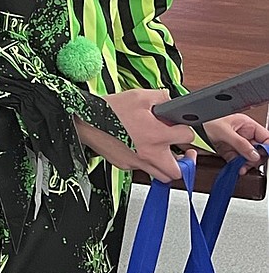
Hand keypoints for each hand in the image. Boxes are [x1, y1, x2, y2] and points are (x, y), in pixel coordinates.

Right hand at [76, 89, 195, 182]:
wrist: (84, 120)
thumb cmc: (109, 109)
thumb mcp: (138, 96)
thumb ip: (160, 97)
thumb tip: (170, 100)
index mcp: (157, 135)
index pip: (187, 137)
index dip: (186, 130)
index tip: (180, 127)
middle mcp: (150, 153)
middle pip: (179, 171)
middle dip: (184, 162)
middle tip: (182, 153)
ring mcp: (137, 162)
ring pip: (162, 176)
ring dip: (166, 167)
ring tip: (163, 154)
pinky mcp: (125, 165)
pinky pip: (141, 169)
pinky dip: (145, 163)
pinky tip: (139, 149)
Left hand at [203, 114, 268, 173]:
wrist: (187, 127)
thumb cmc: (203, 120)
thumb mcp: (224, 131)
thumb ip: (240, 143)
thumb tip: (254, 154)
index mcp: (246, 124)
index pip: (266, 137)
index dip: (267, 147)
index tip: (265, 156)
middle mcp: (243, 133)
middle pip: (259, 149)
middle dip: (256, 158)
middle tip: (251, 163)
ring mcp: (236, 143)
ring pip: (249, 157)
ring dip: (247, 163)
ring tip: (243, 166)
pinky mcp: (228, 150)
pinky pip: (238, 160)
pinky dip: (238, 165)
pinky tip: (237, 168)